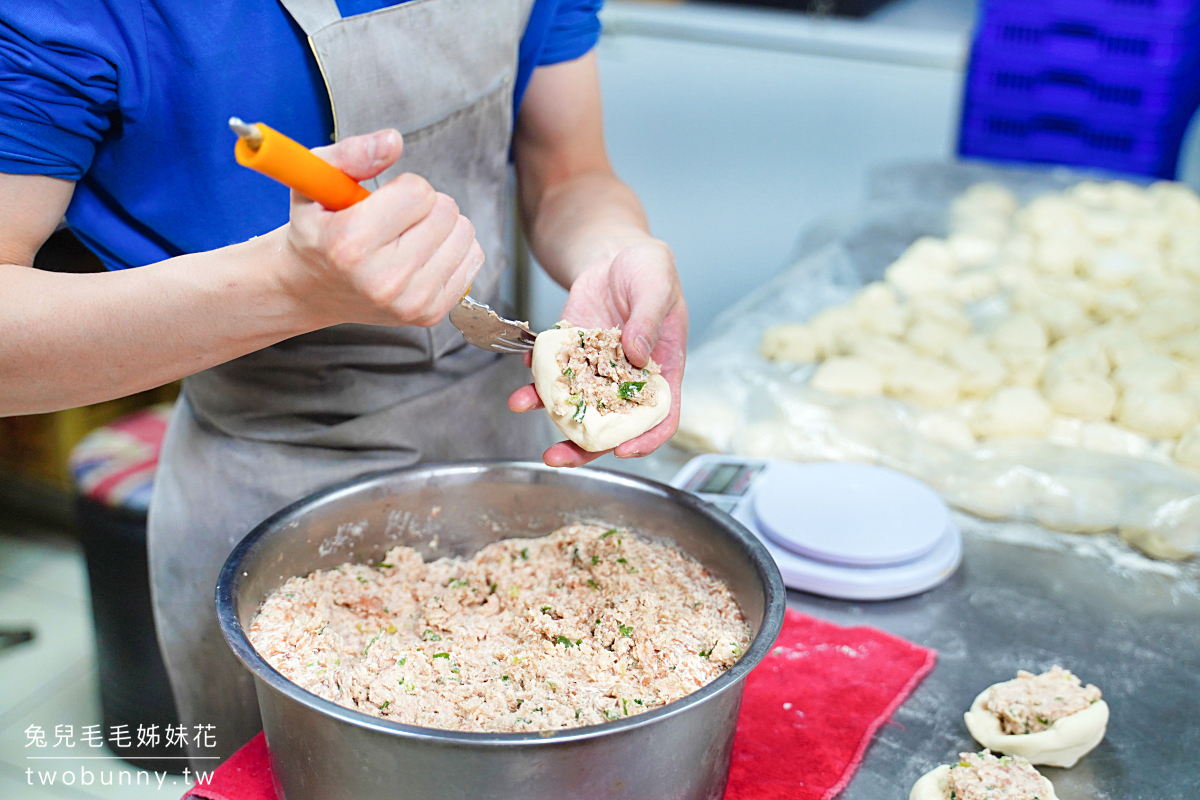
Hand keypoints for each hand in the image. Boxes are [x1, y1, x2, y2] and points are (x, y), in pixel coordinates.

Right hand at [277, 129, 483, 327]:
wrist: (311, 289)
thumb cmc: (317, 230)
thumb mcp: (316, 182)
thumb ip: (352, 154)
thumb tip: (393, 141)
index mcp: (350, 244)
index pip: (420, 191)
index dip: (403, 187)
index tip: (382, 202)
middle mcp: (382, 280)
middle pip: (447, 211)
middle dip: (424, 206)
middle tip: (394, 222)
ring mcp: (409, 302)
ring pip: (465, 234)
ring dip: (441, 227)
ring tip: (407, 238)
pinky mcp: (430, 314)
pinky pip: (473, 259)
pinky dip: (452, 251)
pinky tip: (421, 257)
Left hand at [508, 239, 686, 466]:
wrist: (614, 255)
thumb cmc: (649, 269)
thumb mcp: (657, 284)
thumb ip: (649, 319)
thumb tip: (638, 353)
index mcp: (662, 370)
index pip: (661, 417)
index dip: (645, 439)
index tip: (622, 450)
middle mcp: (629, 378)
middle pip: (611, 425)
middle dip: (583, 446)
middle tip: (556, 456)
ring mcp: (598, 369)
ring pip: (577, 404)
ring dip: (548, 412)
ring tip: (521, 405)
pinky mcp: (572, 354)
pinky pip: (553, 372)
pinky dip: (535, 375)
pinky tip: (523, 367)